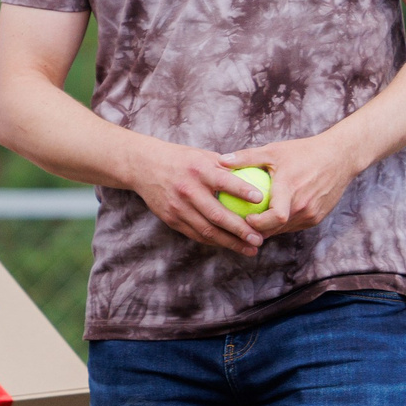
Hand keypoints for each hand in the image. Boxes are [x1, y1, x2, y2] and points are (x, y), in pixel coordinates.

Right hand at [122, 139, 266, 256]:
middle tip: (260, 239)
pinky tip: (230, 245)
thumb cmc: (182, 159)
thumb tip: (256, 175)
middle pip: (218, 215)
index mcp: (198, 170)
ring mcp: (178, 207)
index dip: (243, 191)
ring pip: (207, 231)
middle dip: (241, 230)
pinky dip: (215, 241)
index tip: (262, 200)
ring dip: (231, 243)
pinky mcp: (171, 219)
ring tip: (251, 249)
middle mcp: (187, 190)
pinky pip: (196, 234)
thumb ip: (226, 167)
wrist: (143, 167)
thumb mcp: (203, 156)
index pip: (225, 182)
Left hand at [221, 131, 366, 239]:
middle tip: (239, 224)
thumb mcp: (274, 151)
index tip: (244, 218)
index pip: (274, 218)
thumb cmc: (304, 151)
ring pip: (284, 229)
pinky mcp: (318, 217)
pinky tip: (267, 217)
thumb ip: (246, 157)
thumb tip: (219, 161)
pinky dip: (281, 224)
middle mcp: (303, 205)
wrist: (340, 156)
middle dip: (256, 230)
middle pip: (275, 228)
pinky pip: (294, 225)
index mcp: (291, 189)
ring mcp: (312, 214)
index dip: (257, 224)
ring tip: (250, 222)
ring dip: (268, 228)